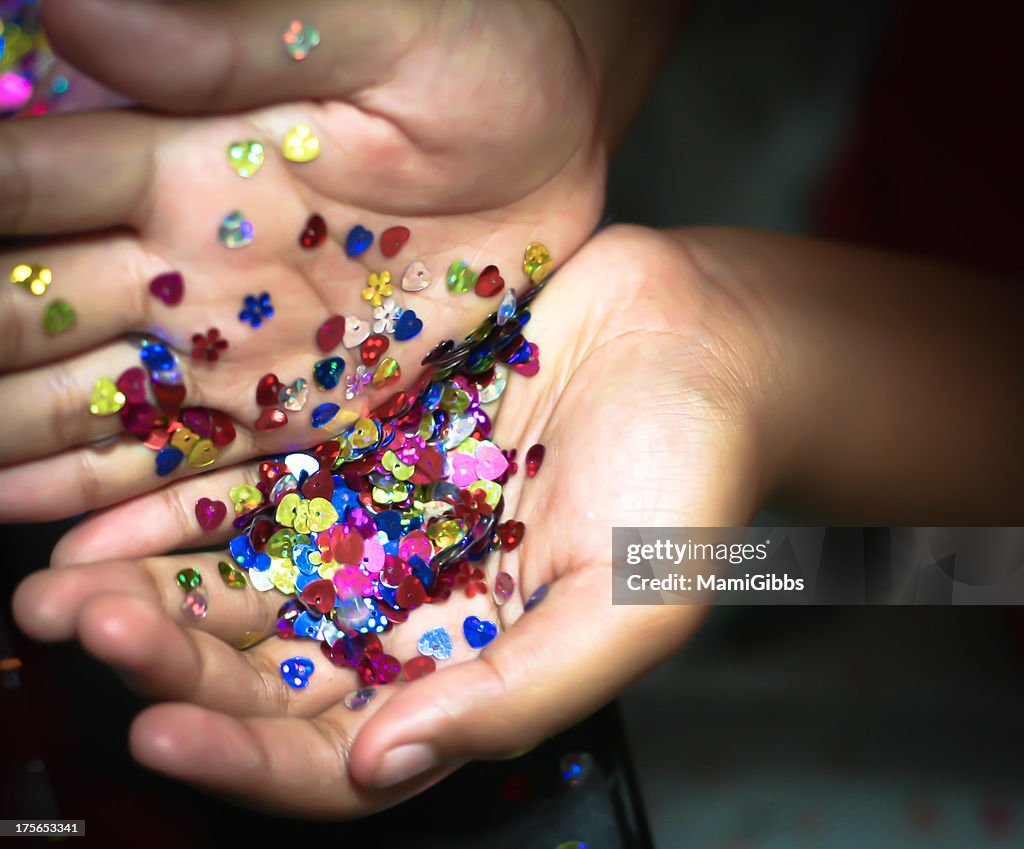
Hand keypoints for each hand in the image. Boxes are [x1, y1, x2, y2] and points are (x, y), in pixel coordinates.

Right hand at [0, 0, 610, 520]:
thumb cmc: (478, 57)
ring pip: (100, 405)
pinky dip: (120, 498)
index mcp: (191, 161)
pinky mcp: (304, 405)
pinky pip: (197, 461)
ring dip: (20, 449)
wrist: (553, 139)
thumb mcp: (377, 37)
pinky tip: (51, 531)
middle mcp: (191, 261)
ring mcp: (243, 343)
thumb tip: (69, 11)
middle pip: (37, 315)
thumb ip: (233, 40)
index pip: (30, 186)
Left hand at [14, 224, 761, 814]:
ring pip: (248, 582)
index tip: (160, 728)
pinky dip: (190, 506)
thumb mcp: (628, 606)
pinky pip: (262, 490)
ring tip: (61, 583)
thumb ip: (516, 694)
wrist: (696, 341)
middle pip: (271, 667)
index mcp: (473, 670)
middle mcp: (413, 610)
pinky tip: (119, 512)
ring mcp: (384, 528)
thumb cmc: (687, 479)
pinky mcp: (368, 450)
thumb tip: (383, 765)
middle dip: (172, 661)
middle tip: (82, 628)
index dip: (247, 756)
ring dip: (155, 589)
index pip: (340, 751)